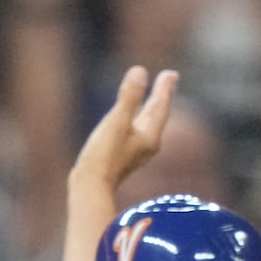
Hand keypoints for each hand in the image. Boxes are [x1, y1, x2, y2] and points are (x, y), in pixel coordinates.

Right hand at [70, 65, 179, 193]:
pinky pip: (133, 133)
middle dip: (160, 97)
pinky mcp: (121, 158)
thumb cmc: (103, 156)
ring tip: (152, 99)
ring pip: (145, 124)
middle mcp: (146, 145)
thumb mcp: (116, 122)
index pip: (159, 106)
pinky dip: (135, 121)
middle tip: (168, 79)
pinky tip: (129, 123)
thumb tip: (140, 72)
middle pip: (155, 114)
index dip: (164, 89)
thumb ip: (129, 97)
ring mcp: (133, 153)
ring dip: (148, 109)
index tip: (171, 74)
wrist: (89, 188)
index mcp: (149, 135)